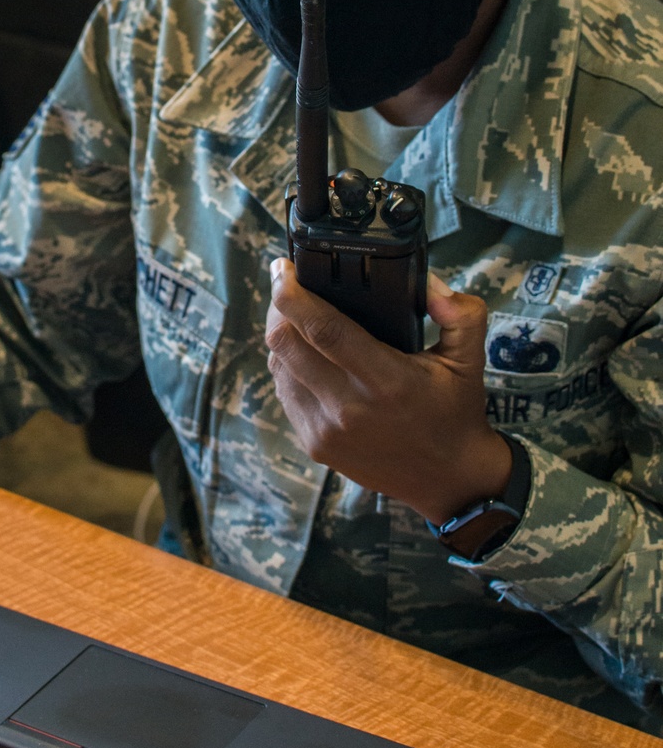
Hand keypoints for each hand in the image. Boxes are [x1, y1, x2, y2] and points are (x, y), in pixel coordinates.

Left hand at [266, 261, 510, 522]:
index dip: (294, 295)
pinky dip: (288, 367)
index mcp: (387, 381)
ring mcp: (326, 430)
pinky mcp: (315, 444)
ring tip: (297, 318)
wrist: (448, 479)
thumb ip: (461, 313)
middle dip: (278, 307)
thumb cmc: (455, 410)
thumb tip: (429, 284)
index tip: (283, 268)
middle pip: (287, 344)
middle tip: (287, 285)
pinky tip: (305, 356)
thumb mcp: (469, 358)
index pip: (324, 330)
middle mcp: (349, 408)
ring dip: (281, 336)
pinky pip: (284, 393)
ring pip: (278, 367)